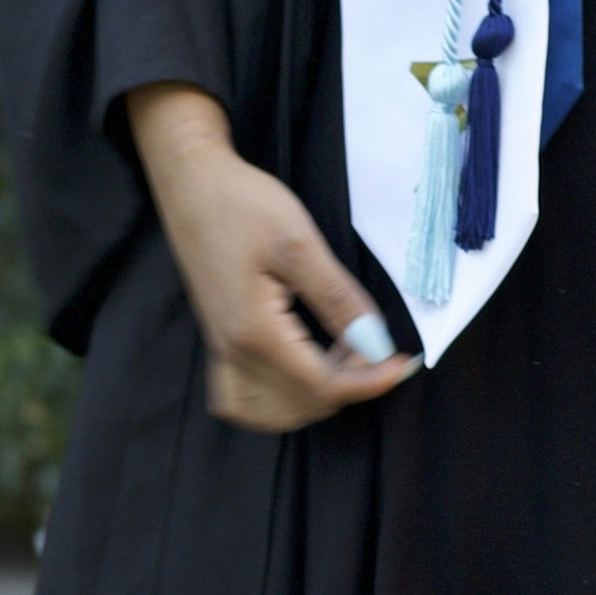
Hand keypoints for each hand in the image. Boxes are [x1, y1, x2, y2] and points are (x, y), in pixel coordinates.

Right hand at [124, 84, 416, 432]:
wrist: (191, 183)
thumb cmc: (241, 203)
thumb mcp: (299, 243)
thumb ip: (338, 300)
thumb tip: (375, 343)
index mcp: (254, 333)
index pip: (324, 386)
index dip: (371, 380)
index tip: (404, 361)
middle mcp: (233, 352)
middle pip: (303, 404)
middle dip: (348, 384)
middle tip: (373, 342)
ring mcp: (222, 350)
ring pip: (273, 411)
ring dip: (316, 395)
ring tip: (342, 352)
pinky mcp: (219, 340)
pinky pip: (244, 398)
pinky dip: (280, 398)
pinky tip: (303, 367)